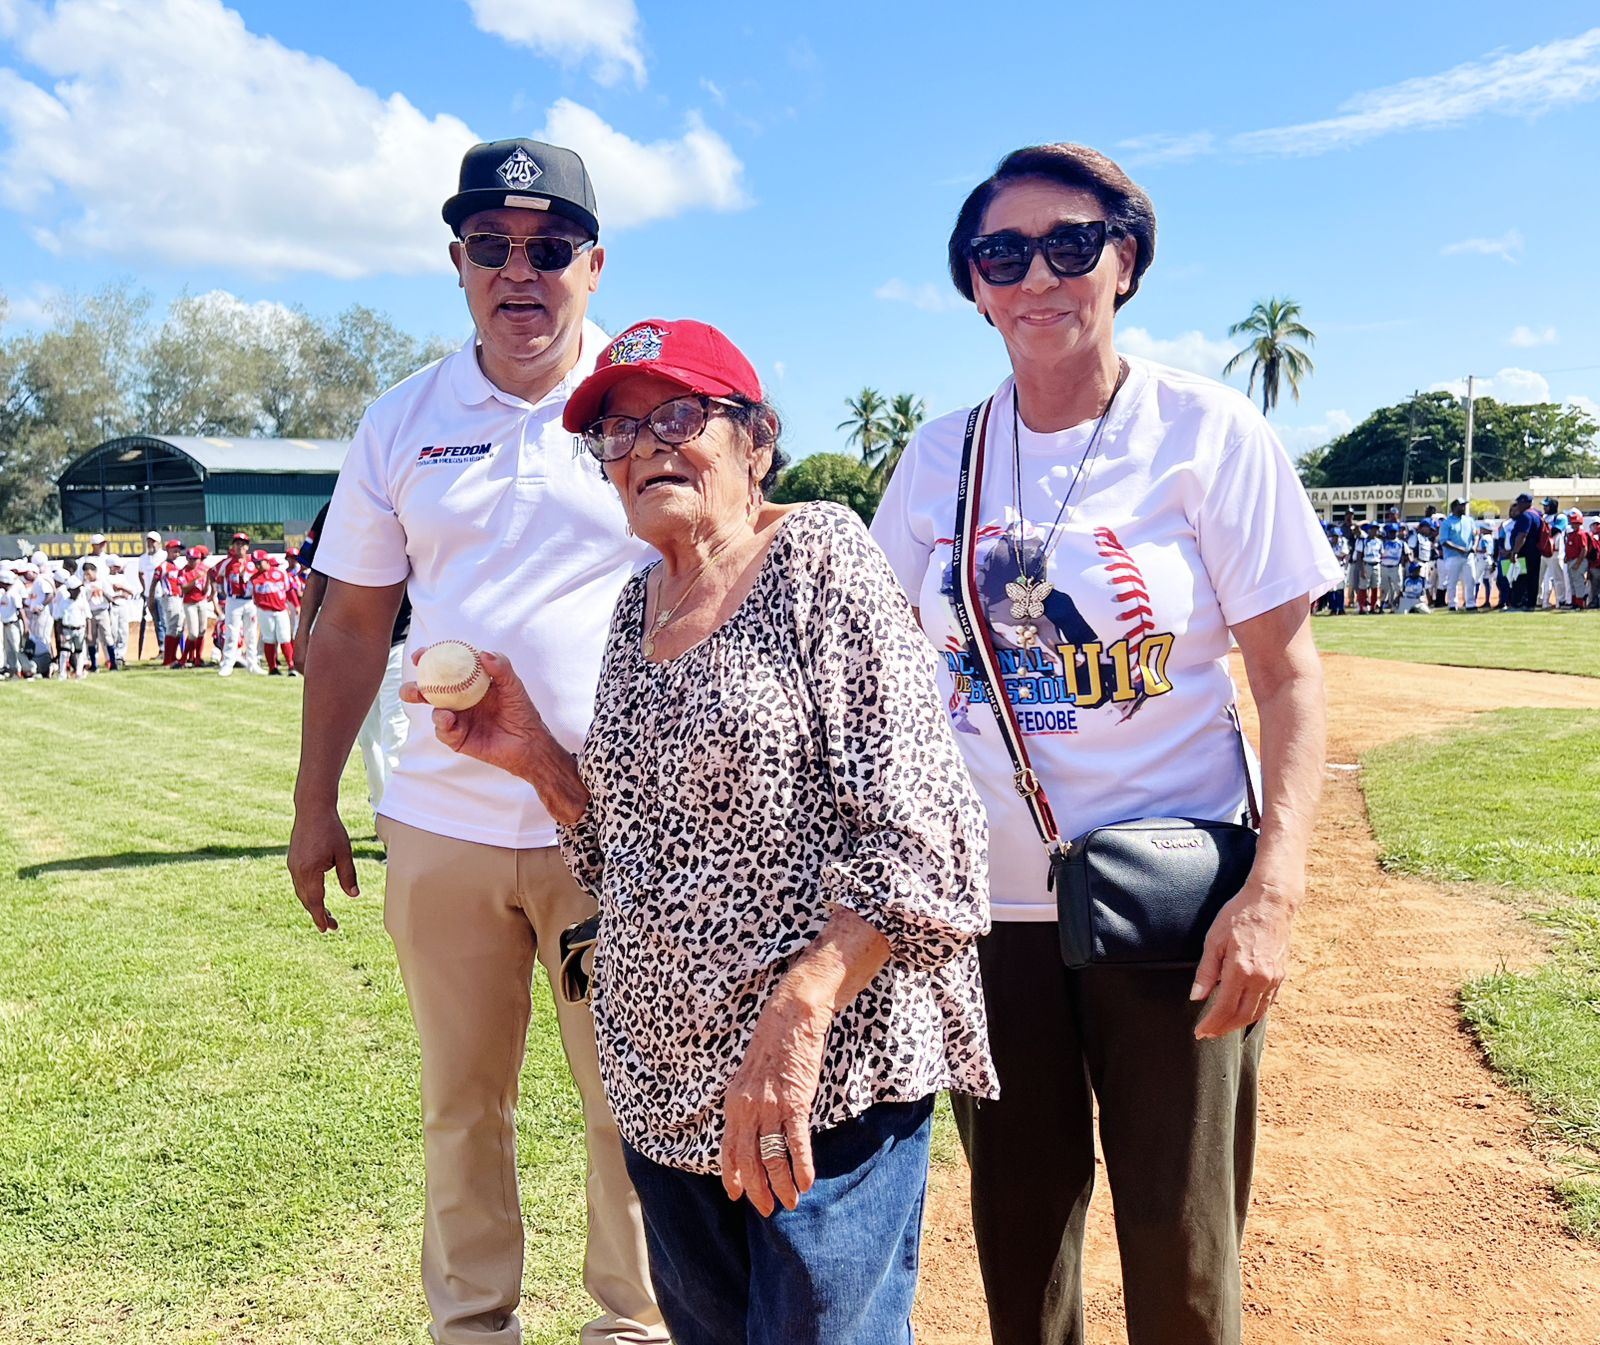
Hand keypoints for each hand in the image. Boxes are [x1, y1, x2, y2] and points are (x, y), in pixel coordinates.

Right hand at [286, 803, 357, 932]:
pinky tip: (317, 896)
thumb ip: (348, 875)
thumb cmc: (331, 829)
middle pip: (307, 900)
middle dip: (318, 914)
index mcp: (310, 871)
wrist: (312, 809)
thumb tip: (354, 895)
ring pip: (302, 892)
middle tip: (331, 926)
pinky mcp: (293, 861)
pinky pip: (299, 883)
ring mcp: (293, 866)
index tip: (327, 929)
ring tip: (326, 914)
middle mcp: (297, 871)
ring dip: (313, 904)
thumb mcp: (344, 853)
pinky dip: (308, 893)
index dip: (321, 917)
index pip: (315, 901)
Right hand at [400, 650, 544, 779]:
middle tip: (415, 688)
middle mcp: (458, 700)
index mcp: (468, 683)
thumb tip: (483, 654)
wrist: (528, 742)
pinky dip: (444, 726)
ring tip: (442, 711)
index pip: (444, 669)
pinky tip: (450, 721)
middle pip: (429, 692)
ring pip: (433, 711)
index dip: (429, 660)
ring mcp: (457, 719)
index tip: (421, 655)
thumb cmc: (521, 711)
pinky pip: (444, 731)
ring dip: (430, 711)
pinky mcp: (457, 738)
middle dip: (414, 688)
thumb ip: (501, 668)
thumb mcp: (513, 686)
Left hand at [719, 990, 830, 1216]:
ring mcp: (771, 1106)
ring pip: (771, 1157)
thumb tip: (751, 1128)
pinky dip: (801, 1166)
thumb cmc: (773, 1045)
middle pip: (748, 1160)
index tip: (737, 1195)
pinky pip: (795, 1142)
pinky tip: (806, 1182)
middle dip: (757, 1189)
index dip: (732, 1175)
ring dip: (781, 1184)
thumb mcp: (750, 1076)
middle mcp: (747, 1108)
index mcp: (735, 1103)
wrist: (791, 1016)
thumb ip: (748, 1103)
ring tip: (790, 1202)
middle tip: (767, 1208)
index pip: (728, 1148)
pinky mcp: (795, 1101)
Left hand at [1189, 878, 1296, 1038]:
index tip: (1200, 1032)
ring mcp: (1274, 978)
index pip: (1224, 1008)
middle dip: (1224, 1028)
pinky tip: (1243, 1013)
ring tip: (1222, 1027)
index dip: (1211, 1023)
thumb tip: (1196, 996)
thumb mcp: (1214, 939)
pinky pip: (1268, 1003)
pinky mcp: (1281, 975)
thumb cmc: (1239, 916)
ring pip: (1257, 1012)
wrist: (1271, 902)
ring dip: (1239, 1024)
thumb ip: (1206, 971)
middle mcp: (1261, 978)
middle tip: (1208, 1034)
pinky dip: (1254, 1013)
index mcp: (1241, 970)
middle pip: (1242, 1016)